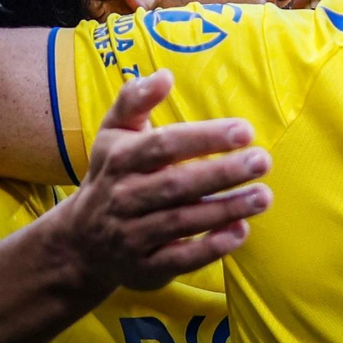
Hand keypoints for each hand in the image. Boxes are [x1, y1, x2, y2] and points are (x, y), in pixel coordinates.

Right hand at [46, 70, 271, 293]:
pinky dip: (210, 248)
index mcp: (120, 160)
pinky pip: (179, 259)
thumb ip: (135, 101)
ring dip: (225, 209)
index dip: (204, 138)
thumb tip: (163, 75)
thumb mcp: (113, 134)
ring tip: (264, 196)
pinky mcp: (145, 268)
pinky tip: (241, 232)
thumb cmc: (111, 175)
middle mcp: (123, 197)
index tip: (245, 130)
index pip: (163, 146)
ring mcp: (132, 235)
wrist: (78, 243)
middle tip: (264, 161)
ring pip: (182, 221)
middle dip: (222, 173)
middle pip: (176, 184)